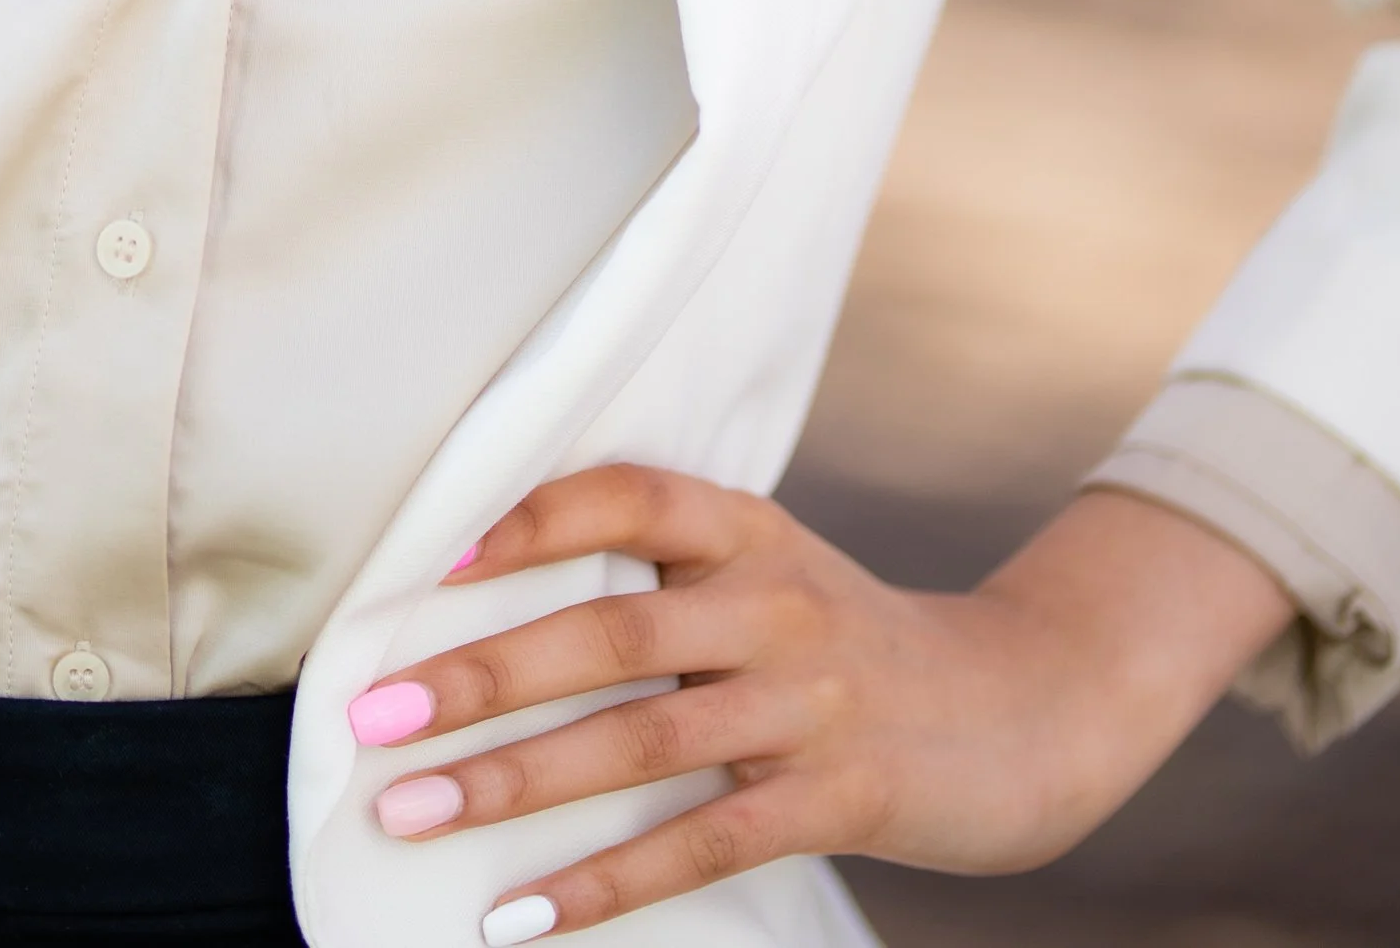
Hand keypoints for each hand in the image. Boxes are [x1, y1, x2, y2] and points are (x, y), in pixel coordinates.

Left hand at [345, 465, 1293, 935]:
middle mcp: (775, 602)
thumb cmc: (851, 643)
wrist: (1023, 709)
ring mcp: (808, 702)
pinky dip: (602, 882)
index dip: (531, 517)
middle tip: (376, 714)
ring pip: (640, 742)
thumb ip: (663, 573)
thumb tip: (486, 596)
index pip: (628, 494)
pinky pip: (700, 843)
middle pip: (609, 630)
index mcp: (750, 530)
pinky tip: (520, 914)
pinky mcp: (836, 797)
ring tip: (413, 812)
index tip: (434, 562)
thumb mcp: (770, 576)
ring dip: (513, 783)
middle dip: (482, 674)